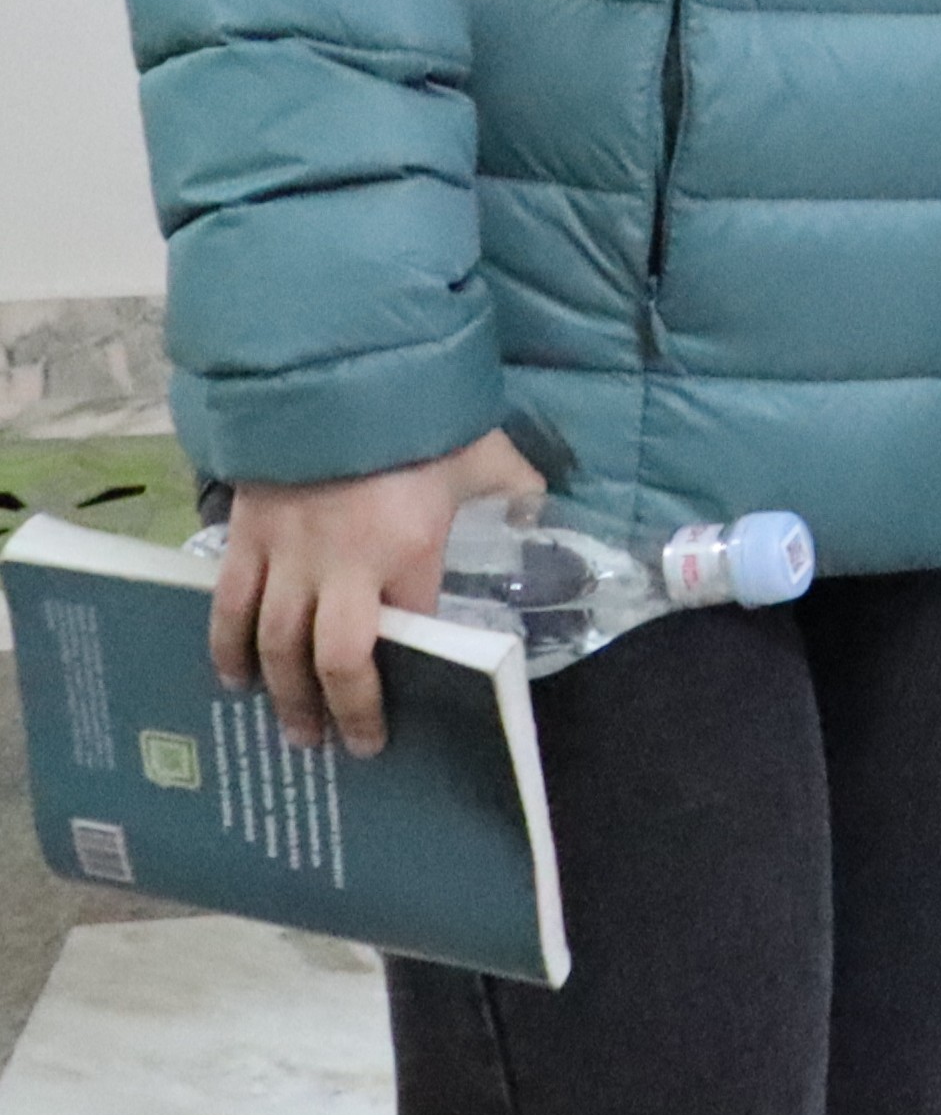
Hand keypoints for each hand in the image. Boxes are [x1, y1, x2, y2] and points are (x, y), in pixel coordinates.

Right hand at [211, 427, 543, 754]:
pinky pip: (228, 604)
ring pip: (272, 642)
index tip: (410, 709)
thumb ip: (513, 488)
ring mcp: (286, 554)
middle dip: (336, 708)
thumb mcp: (483, 453)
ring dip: (279, 692)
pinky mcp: (244, 534)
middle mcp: (341, 567)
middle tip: (342, 746)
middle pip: (330, 659)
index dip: (406, 677)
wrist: (337, 368)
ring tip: (292, 730)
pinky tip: (232, 676)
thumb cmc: (418, 417)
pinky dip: (225, 645)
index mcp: (408, 553)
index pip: (410, 634)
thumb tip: (541, 511)